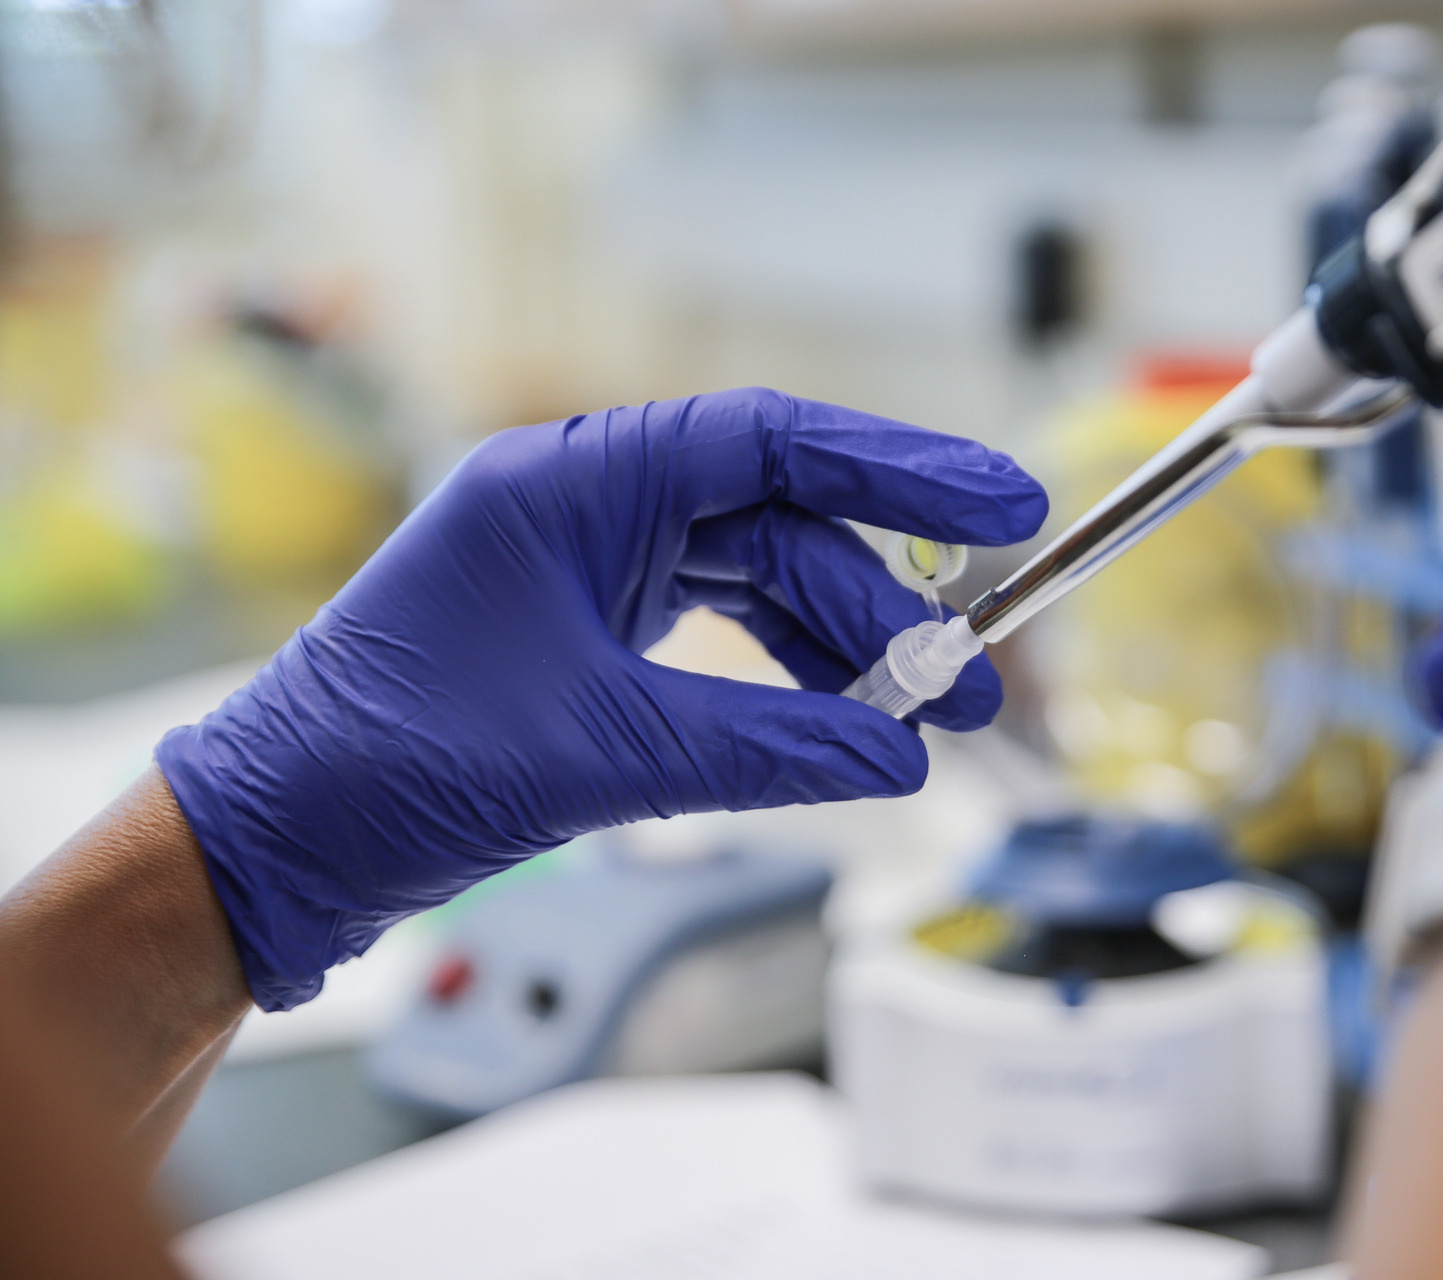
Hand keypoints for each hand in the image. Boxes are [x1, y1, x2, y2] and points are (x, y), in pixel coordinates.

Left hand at [156, 389, 1047, 1008]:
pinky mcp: (582, 633)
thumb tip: (900, 756)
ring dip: (841, 649)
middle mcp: (580, 504)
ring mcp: (581, 568)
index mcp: (568, 481)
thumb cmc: (389, 768)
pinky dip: (782, 679)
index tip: (1003, 502)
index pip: (768, 440)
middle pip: (777, 523)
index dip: (899, 466)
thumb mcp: (601, 751)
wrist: (273, 846)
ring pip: (754, 582)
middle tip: (968, 681)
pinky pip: (715, 633)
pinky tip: (838, 724)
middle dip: (881, 602)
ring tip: (924, 718)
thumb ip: (766, 746)